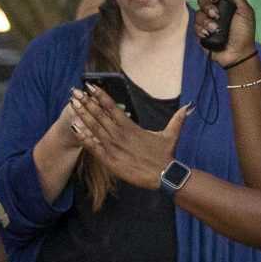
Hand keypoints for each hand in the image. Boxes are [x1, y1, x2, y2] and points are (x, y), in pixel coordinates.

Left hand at [65, 87, 191, 189]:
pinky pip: (93, 147)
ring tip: (71, 104)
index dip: (100, 96)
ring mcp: (114, 147)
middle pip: (99, 115)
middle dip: (86, 102)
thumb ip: (177, 119)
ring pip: (94, 128)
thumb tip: (189, 106)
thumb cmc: (165, 155)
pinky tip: (74, 128)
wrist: (164, 175)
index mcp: (131, 127)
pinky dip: (84, 137)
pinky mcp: (110, 160)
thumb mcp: (171, 134)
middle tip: (74, 91)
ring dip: (82, 115)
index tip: (90, 86)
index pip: (112, 107)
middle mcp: (120, 134)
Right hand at [193, 0, 255, 68]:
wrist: (237, 54)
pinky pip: (194, 25)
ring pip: (198, 13)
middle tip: (216, 16)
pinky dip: (201, 30)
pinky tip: (208, 35)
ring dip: (206, 22)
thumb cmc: (244, 33)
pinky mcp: (200, 32)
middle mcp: (216, 11)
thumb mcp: (245, 12)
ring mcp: (207, 22)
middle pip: (203, 0)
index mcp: (227, 4)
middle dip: (208, 7)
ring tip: (215, 30)